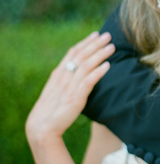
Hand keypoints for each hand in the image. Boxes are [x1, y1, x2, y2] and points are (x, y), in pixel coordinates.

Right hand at [26, 31, 113, 145]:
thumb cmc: (52, 110)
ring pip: (85, 66)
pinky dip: (97, 72)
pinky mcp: (75, 98)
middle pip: (80, 56)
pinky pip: (87, 82)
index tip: (96, 34)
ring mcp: (68, 87)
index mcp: (58, 74)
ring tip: (112, 47)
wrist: (42, 128)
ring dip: (99, 54)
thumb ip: (68, 80)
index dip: (85, 43)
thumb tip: (82, 72)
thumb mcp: (60, 91)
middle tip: (108, 35)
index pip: (73, 53)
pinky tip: (107, 66)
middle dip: (95, 44)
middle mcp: (63, 77)